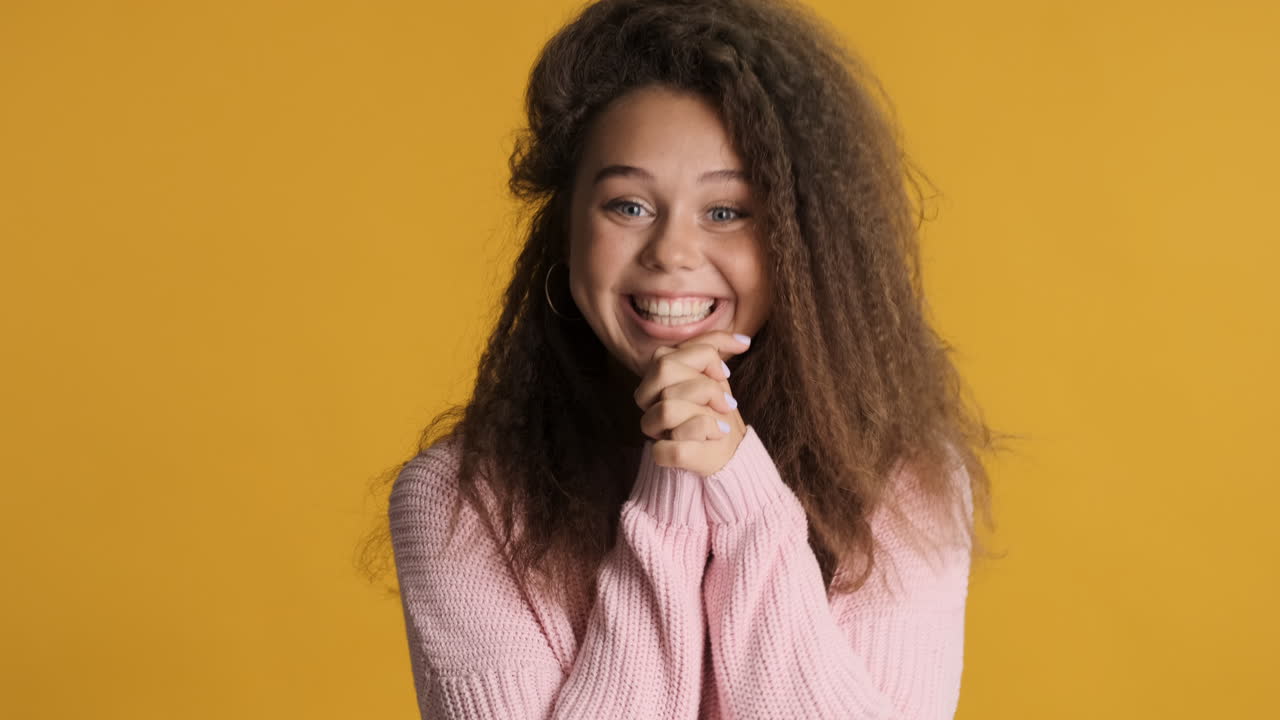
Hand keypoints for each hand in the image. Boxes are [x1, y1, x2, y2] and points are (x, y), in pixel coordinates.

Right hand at [633, 330, 751, 475]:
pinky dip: (705, 431)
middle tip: (726, 400)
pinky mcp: (662, 453)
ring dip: (707, 409)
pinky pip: (676, 439)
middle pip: (664, 370)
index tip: (726, 372)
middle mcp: (646, 400)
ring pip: (668, 406)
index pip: (668, 353)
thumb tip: (744, 340)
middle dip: (705, 383)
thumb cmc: (716, 410)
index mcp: (653, 377)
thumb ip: (716, 348)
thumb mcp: (715, 375)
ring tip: (724, 416)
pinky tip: (718, 433)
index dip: (705, 356)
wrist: (727, 449)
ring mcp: (653, 427)